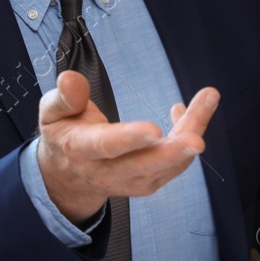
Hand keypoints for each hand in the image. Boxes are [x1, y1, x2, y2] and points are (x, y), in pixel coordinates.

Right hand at [36, 69, 218, 222]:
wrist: (68, 176)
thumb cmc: (64, 134)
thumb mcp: (51, 113)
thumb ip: (64, 97)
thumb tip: (70, 78)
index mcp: (82, 150)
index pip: (106, 147)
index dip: (130, 139)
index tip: (154, 129)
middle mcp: (108, 172)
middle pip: (145, 165)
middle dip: (173, 152)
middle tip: (198, 139)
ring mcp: (132, 181)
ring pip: (167, 164)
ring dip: (191, 133)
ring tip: (207, 99)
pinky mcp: (149, 182)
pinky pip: (175, 163)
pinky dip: (188, 136)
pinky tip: (189, 111)